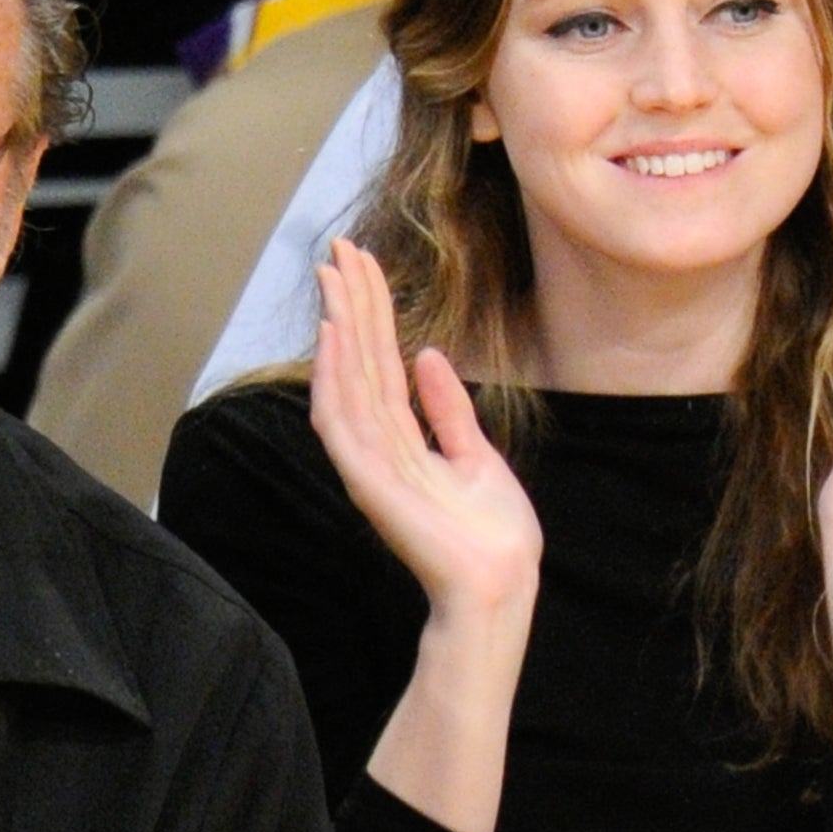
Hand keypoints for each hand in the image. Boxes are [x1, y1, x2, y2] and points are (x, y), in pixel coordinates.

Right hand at [308, 237, 540, 626]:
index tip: (359, 262)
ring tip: (332, 274)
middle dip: (348, 303)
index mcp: (403, 438)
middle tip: (337, 247)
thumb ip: (446, 408)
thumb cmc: (491, 534)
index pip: (379, 361)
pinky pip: (342, 423)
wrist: (500, 584)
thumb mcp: (475, 454)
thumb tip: (426, 353)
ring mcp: (369, 463)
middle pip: (358, 360)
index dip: (369, 311)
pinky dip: (333, 379)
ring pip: (345, 380)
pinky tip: (333, 337)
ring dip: (337, 325)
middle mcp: (378, 445)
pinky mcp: (369, 483)